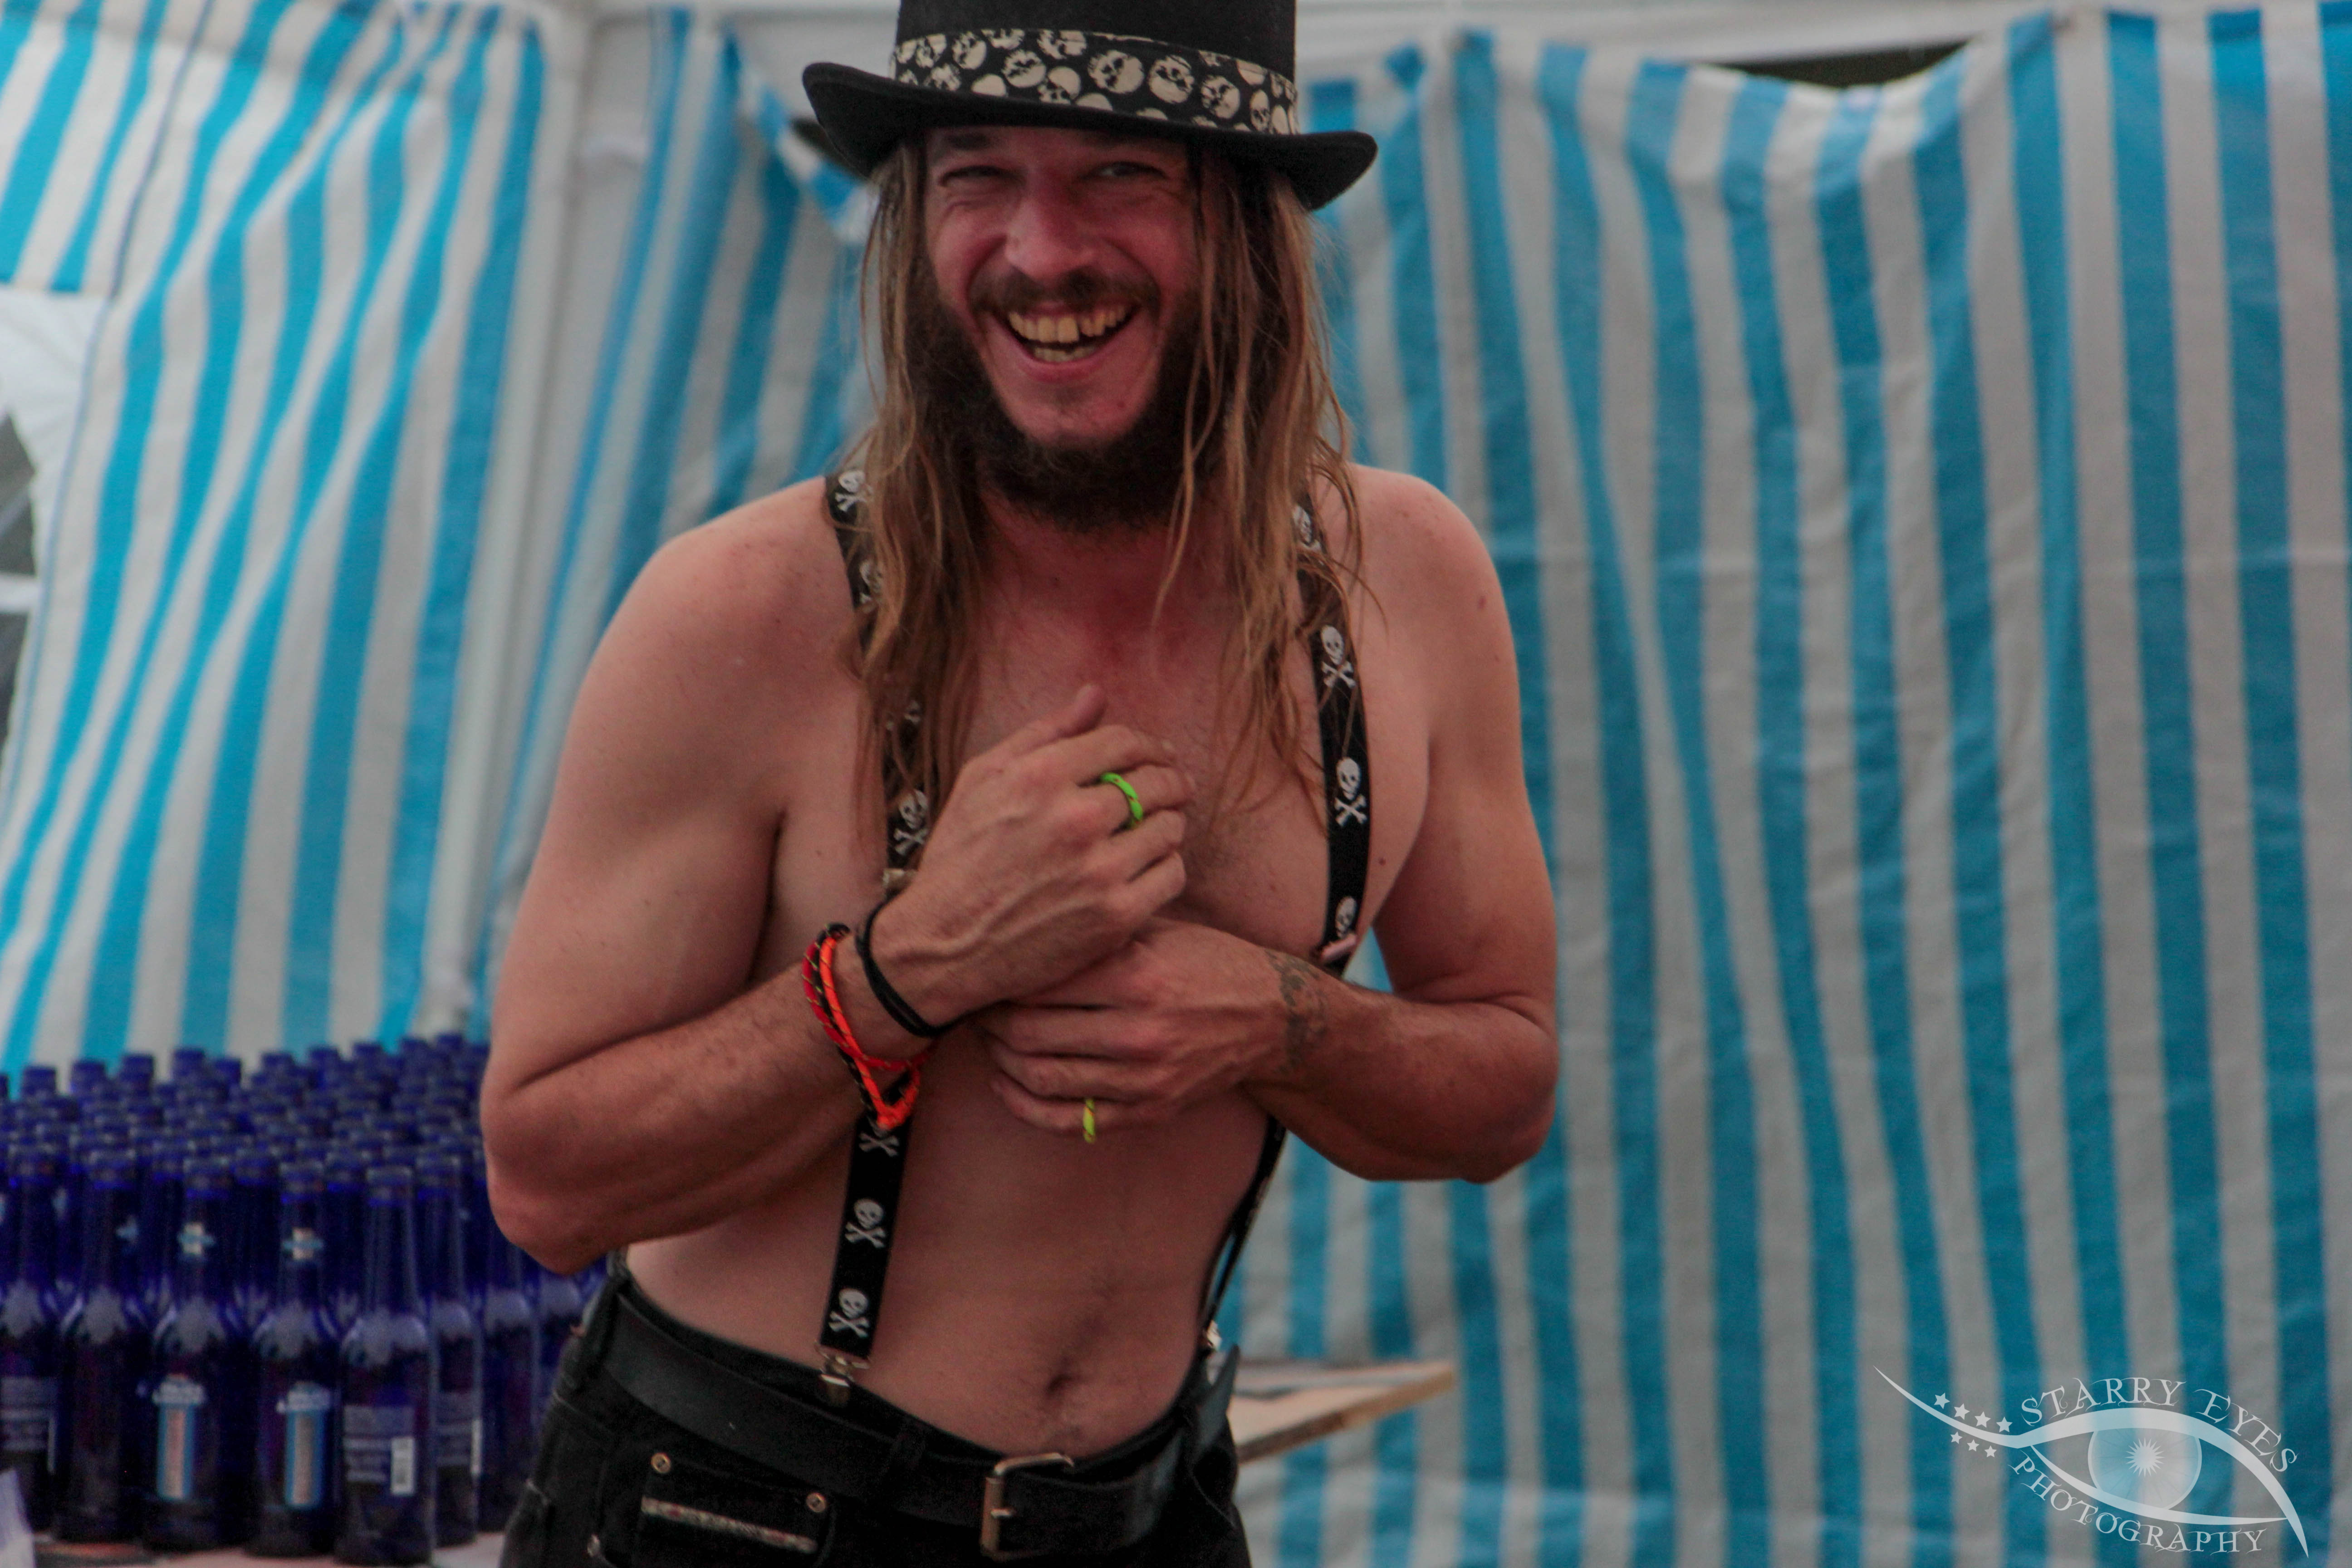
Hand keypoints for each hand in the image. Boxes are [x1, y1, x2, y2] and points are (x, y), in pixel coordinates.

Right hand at [871, 687, 1191, 1020]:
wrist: (944, 946)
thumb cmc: (960, 857)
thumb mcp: (983, 780)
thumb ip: (1045, 732)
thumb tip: (1096, 694)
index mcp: (1039, 777)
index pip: (1124, 742)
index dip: (1150, 745)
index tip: (1159, 755)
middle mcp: (1073, 819)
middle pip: (1156, 782)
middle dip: (1172, 780)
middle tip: (1177, 787)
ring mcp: (1097, 871)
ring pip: (1169, 828)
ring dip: (1169, 823)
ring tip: (1156, 828)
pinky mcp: (1114, 917)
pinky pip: (1171, 875)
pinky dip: (1166, 866)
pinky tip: (1147, 867)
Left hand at [973, 919, 1329, 1135]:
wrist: (1271, 1016)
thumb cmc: (1206, 960)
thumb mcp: (1159, 930)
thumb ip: (1097, 931)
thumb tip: (1019, 928)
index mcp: (1138, 975)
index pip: (1040, 980)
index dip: (1001, 975)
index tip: (985, 965)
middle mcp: (1140, 1030)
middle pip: (1028, 1031)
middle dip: (988, 1019)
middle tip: (975, 1003)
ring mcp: (1144, 1078)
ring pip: (1039, 1077)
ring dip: (999, 1059)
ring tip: (988, 1038)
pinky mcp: (1148, 1111)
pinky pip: (1068, 1121)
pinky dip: (1024, 1105)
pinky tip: (1006, 1082)